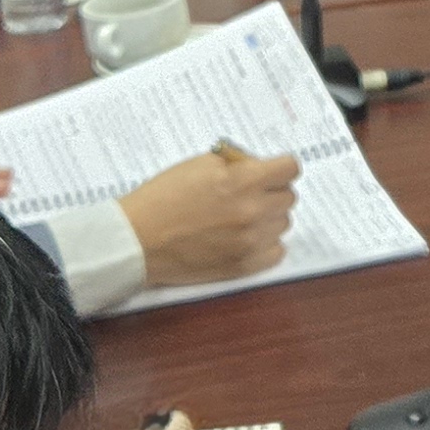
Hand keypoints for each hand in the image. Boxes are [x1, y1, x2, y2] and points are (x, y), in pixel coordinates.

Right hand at [123, 149, 301, 284]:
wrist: (138, 240)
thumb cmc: (163, 198)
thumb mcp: (199, 164)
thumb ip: (236, 163)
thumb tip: (258, 166)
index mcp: (242, 181)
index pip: (290, 168)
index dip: (280, 168)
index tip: (271, 171)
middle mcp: (252, 211)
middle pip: (288, 197)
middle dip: (271, 192)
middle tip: (247, 195)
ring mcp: (250, 241)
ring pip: (283, 224)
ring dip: (267, 218)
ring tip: (238, 218)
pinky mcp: (244, 266)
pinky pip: (276, 250)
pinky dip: (265, 244)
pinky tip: (242, 238)